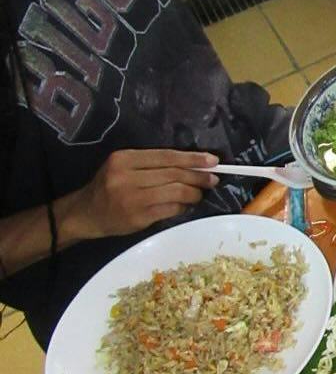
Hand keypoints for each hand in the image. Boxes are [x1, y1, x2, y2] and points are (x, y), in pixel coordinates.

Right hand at [62, 149, 219, 244]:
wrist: (85, 214)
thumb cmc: (109, 187)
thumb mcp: (124, 167)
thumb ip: (153, 164)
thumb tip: (194, 164)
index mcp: (124, 159)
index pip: (167, 156)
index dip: (193, 158)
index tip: (212, 161)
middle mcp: (126, 176)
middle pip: (173, 173)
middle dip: (198, 176)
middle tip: (213, 179)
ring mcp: (131, 198)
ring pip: (175, 191)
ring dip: (193, 193)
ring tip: (200, 193)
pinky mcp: (137, 217)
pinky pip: (170, 209)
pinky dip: (182, 206)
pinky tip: (186, 205)